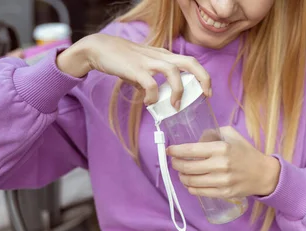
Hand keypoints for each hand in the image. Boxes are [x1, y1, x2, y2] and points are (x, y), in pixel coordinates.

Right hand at [56, 33, 210, 106]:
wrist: (99, 49)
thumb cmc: (122, 60)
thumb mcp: (142, 70)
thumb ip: (152, 82)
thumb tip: (155, 100)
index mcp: (165, 56)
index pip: (191, 62)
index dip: (203, 76)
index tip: (207, 92)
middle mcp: (161, 56)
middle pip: (190, 62)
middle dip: (203, 79)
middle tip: (205, 95)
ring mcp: (148, 61)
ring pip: (173, 72)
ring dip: (178, 91)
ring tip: (175, 106)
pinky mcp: (136, 69)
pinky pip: (150, 84)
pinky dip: (153, 96)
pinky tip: (149, 103)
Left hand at [168, 126, 280, 198]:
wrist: (263, 173)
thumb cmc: (246, 153)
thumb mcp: (231, 135)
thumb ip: (213, 134)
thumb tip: (196, 140)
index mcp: (221, 148)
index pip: (191, 150)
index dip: (176, 151)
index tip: (170, 151)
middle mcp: (220, 165)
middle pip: (188, 167)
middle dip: (176, 164)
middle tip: (174, 162)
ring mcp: (222, 181)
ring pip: (191, 181)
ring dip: (182, 177)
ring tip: (182, 173)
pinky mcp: (224, 193)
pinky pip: (200, 192)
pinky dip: (190, 187)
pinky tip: (190, 183)